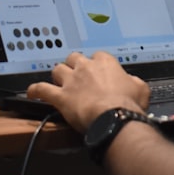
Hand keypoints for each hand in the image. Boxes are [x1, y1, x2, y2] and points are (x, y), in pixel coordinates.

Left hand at [27, 51, 149, 131]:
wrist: (113, 118)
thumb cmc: (128, 104)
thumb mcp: (141, 88)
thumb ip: (134, 81)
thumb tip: (131, 82)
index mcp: (105, 63)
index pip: (98, 55)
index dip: (97, 63)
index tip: (98, 71)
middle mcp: (85, 68)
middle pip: (74, 58)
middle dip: (74, 65)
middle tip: (77, 75)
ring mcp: (71, 81)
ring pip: (57, 70)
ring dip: (58, 75)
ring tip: (59, 82)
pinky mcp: (60, 97)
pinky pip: (41, 89)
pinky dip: (35, 90)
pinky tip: (32, 93)